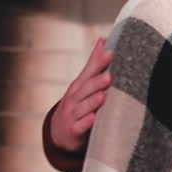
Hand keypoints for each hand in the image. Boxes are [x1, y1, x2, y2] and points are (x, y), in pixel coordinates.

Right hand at [50, 38, 112, 152]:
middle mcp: (74, 98)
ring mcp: (73, 115)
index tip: (111, 53)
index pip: (89, 72)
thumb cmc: (77, 104)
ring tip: (103, 96)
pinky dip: (86, 123)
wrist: (60, 132)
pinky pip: (80, 127)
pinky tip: (94, 118)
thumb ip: (95, 64)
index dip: (99, 63)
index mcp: (79, 86)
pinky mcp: (74, 131)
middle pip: (85, 89)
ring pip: (83, 108)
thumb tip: (103, 39)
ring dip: (92, 102)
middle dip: (97, 83)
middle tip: (109, 76)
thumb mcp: (83, 84)